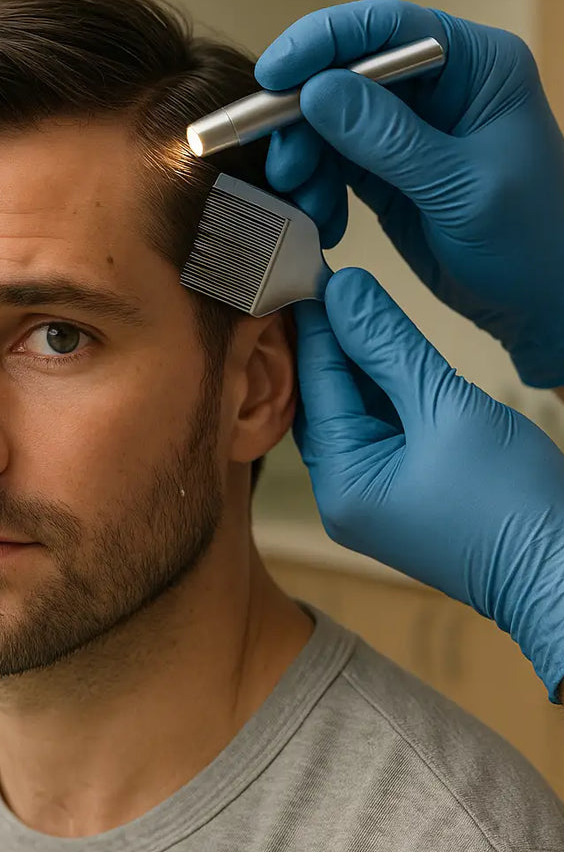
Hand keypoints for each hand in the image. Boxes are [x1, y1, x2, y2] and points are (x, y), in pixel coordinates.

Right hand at [256, 0, 563, 387]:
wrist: (536, 302)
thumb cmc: (527, 241)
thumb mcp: (459, 188)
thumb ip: (389, 140)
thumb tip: (315, 91)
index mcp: (475, 66)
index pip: (387, 28)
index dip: (322, 42)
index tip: (271, 76)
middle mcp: (437, 88)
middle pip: (345, 75)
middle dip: (302, 120)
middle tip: (284, 170)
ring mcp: (407, 132)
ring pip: (329, 124)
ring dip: (306, 165)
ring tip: (309, 210)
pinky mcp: (385, 173)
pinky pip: (332, 167)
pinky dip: (317, 193)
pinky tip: (326, 225)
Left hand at [294, 267, 563, 699]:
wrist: (561, 574)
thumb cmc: (512, 501)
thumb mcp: (447, 407)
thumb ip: (389, 346)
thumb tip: (345, 291)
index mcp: (341, 483)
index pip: (318, 386)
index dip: (317, 326)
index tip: (312, 276)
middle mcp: (341, 495)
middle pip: (326, 401)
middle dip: (332, 343)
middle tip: (333, 286)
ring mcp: (368, 497)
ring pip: (352, 414)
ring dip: (359, 365)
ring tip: (356, 307)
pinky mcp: (397, 494)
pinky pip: (377, 433)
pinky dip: (382, 394)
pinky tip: (383, 352)